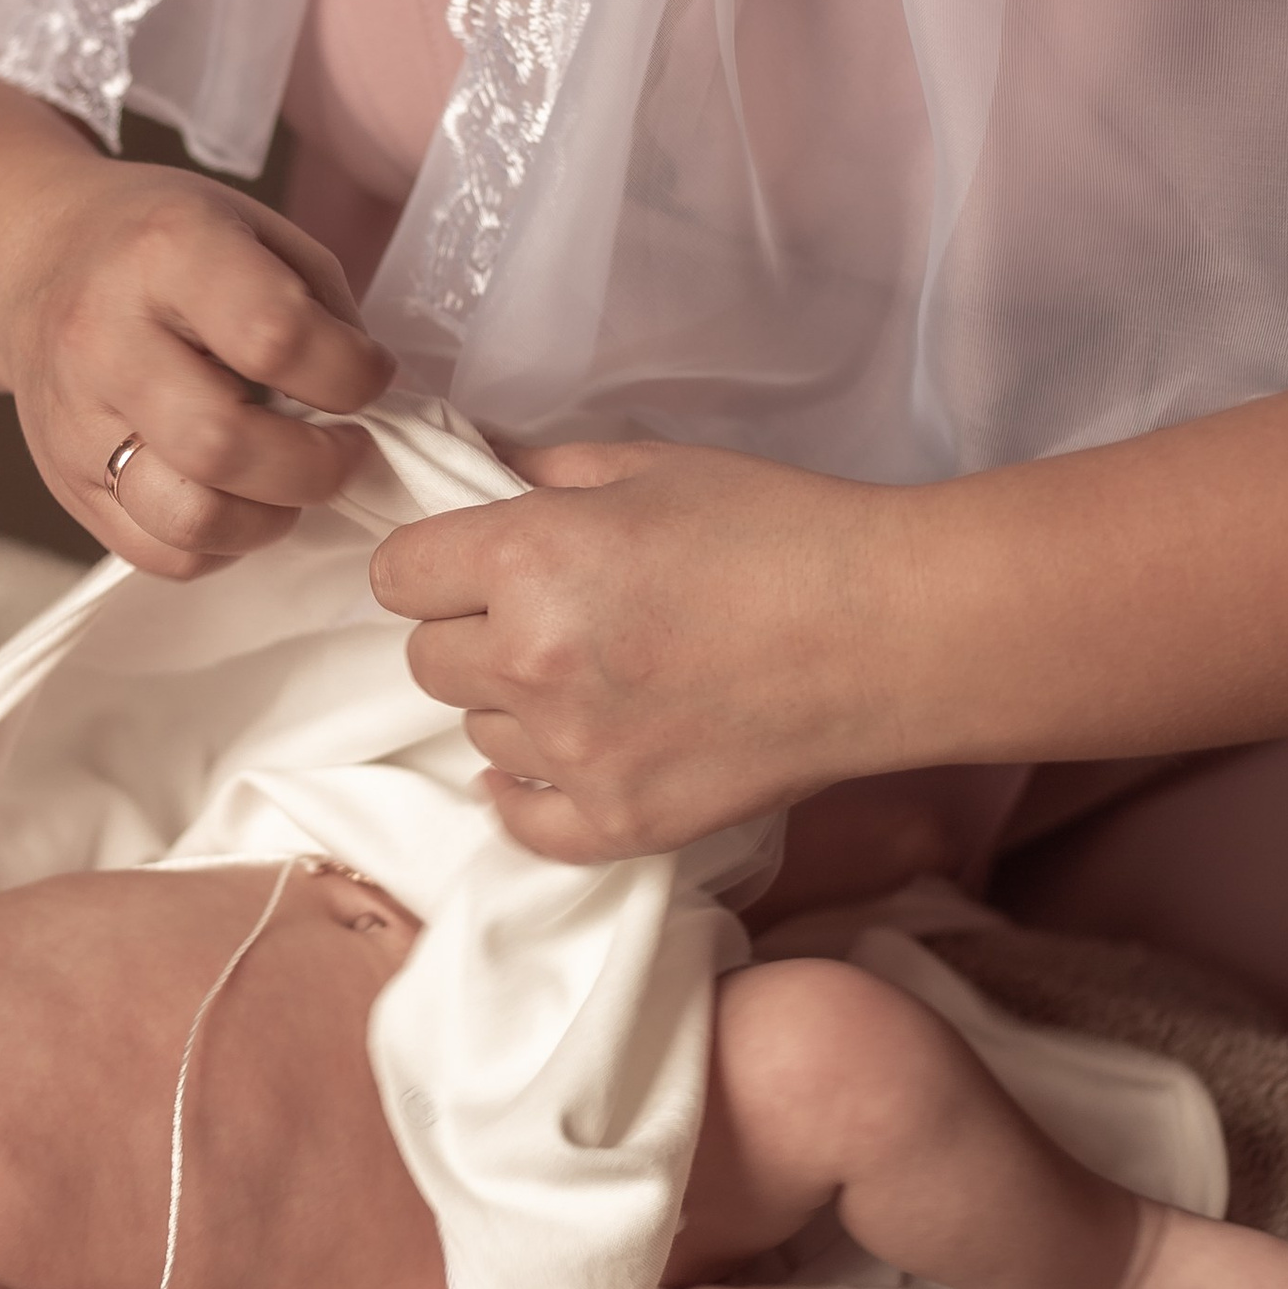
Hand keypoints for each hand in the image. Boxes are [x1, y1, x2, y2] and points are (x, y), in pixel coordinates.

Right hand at [1, 163, 393, 581]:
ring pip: (191, 518)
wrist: (32, 260)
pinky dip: (223, 544)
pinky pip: (162, 554)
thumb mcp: (252, 225)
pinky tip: (237, 496)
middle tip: (345, 448)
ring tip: (289, 479)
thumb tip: (365, 395)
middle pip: (224, 444)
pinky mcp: (65, 484)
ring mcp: (74, 420)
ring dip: (271, 516)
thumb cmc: (159, 243)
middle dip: (318, 465)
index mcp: (165, 252)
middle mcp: (105, 338)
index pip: (274, 336)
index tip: (368, 375)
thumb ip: (318, 304)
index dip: (350, 373)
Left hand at [370, 438, 905, 860]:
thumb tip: (473, 474)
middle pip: (428, 660)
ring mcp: (572, 754)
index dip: (436, 564)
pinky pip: (521, 820)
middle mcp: (530, 661)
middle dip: (473, 632)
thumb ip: (541, 474)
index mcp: (526, 558)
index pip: (397, 575)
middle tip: (552, 616)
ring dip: (517, 704)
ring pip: (479, 731)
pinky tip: (563, 760)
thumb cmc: (780, 528)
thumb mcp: (650, 466)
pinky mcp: (619, 822)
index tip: (476, 564)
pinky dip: (530, 794)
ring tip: (602, 675)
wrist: (889, 630)